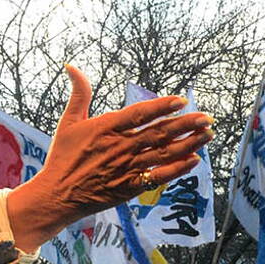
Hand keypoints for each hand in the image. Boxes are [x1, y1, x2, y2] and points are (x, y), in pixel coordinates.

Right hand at [5, 66, 213, 249]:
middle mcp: (120, 147)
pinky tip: (193, 160)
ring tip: (207, 135)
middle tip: (206, 117)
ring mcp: (127, 168)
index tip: (181, 100)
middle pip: (159, 133)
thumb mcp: (67, 122)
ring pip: (164, 153)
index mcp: (106, 128)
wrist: (57, 195)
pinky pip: (158, 176)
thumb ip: (79, 94)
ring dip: (188, 144)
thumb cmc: (61, 158)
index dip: (162, 106)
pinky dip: (177, 169)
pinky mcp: (130, 187)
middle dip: (186, 124)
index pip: (140, 113)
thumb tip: (72, 67)